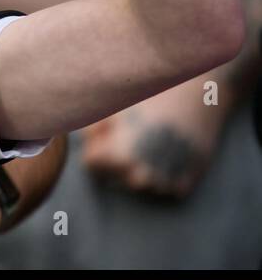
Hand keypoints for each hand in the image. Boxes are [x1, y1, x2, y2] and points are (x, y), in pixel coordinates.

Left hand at [81, 80, 226, 197]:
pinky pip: (169, 188)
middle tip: (129, 134)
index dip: (96, 146)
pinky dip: (166, 174)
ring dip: (141, 169)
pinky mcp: (189, 181)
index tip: (106, 131)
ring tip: (149, 141)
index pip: (92, 165)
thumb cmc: (152, 94)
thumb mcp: (114, 105)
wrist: (201, 91)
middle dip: (116, 160)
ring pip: (142, 185)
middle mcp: (142, 175)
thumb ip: (92, 124)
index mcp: (119, 157)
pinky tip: (167, 150)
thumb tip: (79, 136)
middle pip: (116, 177)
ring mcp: (167, 181)